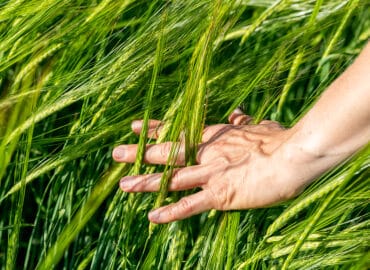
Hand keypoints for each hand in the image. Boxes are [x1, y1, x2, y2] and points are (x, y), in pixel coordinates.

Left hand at [112, 109, 311, 222]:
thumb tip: (237, 113)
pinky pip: (191, 205)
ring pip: (173, 178)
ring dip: (147, 182)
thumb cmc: (280, 140)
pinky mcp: (221, 194)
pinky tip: (153, 216)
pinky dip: (171, 211)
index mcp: (215, 138)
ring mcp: (212, 174)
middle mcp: (207, 154)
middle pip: (168, 153)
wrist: (295, 154)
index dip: (157, 130)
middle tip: (117, 154)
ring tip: (123, 185)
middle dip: (141, 154)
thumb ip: (244, 123)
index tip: (138, 127)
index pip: (179, 132)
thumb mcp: (258, 127)